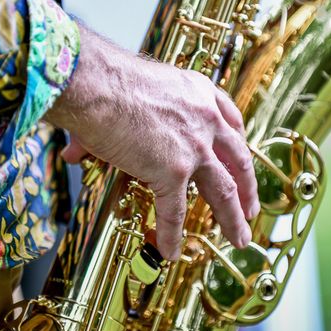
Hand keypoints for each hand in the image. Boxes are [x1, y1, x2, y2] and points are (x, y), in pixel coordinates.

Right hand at [46, 21, 258, 259]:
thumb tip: (79, 151)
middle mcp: (205, 119)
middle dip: (247, 188)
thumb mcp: (131, 92)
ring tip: (238, 238)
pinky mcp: (172, 170)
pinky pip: (174, 211)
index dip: (238, 145)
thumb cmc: (104, 80)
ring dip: (232, 217)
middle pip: (238, 160)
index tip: (241, 159)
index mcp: (198, 93)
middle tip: (251, 208)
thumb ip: (117, 123)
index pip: (231, 122)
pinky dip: (173, 234)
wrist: (96, 83)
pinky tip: (171, 251)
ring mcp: (193, 147)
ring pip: (222, 190)